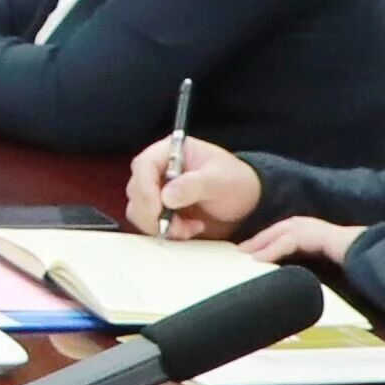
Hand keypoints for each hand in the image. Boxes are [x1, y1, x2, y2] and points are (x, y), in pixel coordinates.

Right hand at [124, 136, 264, 242]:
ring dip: (160, 225)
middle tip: (176, 224)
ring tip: (188, 228)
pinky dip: (166, 232)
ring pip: (138, 210)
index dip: (145, 188)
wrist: (248, 202)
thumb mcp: (221, 180)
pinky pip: (149, 223)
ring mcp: (158, 191)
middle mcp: (159, 169)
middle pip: (136, 190)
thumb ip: (195, 185)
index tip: (158, 209)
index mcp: (172, 152)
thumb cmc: (237, 182)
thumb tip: (167, 196)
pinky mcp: (161, 210)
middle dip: (153, 212)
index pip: (143, 165)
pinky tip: (189, 229)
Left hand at [243, 215, 363, 269]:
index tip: (247, 252)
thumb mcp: (321, 261)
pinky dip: (272, 251)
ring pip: (278, 235)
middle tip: (238, 251)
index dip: (263, 241)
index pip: (279, 233)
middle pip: (275, 230)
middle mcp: (309, 225)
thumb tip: (288, 274)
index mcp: (309, 230)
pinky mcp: (316, 236)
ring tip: (244, 256)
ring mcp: (313, 228)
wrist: (370, 254)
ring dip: (260, 245)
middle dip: (256, 240)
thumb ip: (305, 262)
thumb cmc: (349, 260)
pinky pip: (288, 243)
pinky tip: (259, 261)